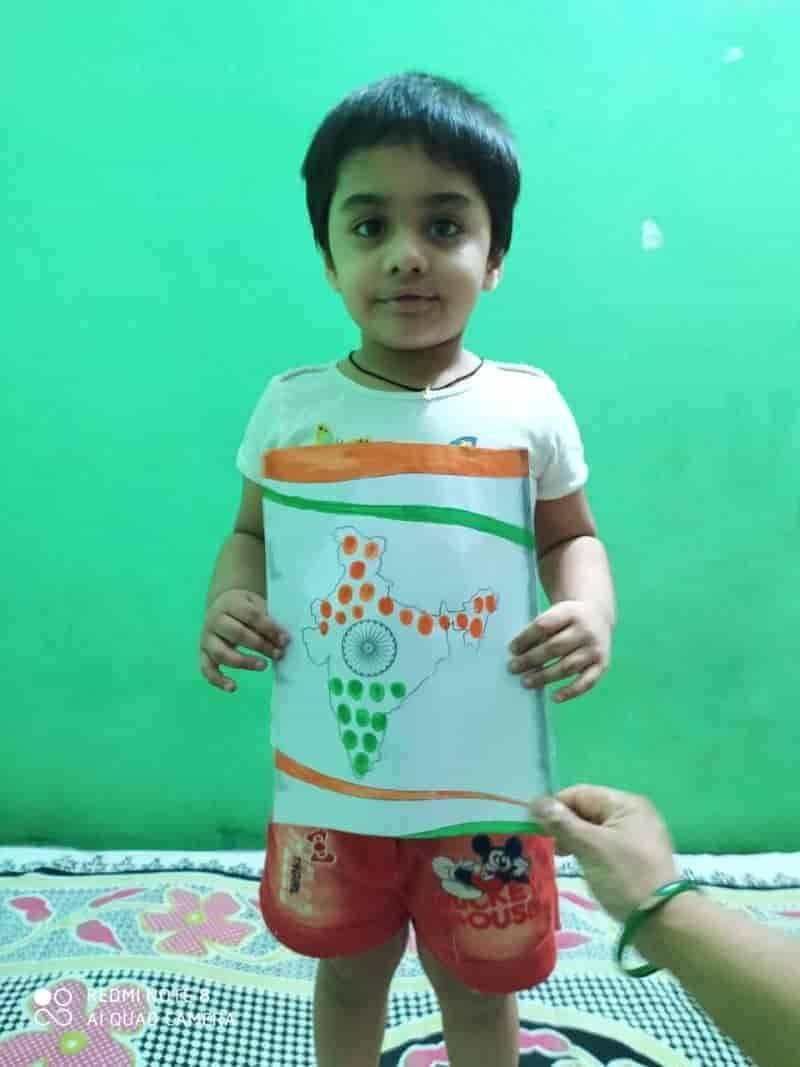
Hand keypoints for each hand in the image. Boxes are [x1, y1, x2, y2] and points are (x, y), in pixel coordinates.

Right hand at [199, 589, 289, 692]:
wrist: (222, 606)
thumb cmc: (244, 607)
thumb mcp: (256, 604)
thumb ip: (268, 620)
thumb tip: (283, 640)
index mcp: (230, 603)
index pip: (251, 615)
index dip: (269, 628)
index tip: (284, 639)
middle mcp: (214, 620)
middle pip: (237, 634)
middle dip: (260, 645)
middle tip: (278, 654)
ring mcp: (206, 638)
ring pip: (221, 653)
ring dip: (244, 662)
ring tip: (263, 665)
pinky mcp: (203, 653)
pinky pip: (207, 669)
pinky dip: (218, 680)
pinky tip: (233, 687)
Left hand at [508, 599, 611, 703]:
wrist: (599, 617)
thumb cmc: (568, 619)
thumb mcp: (556, 614)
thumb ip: (540, 630)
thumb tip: (518, 654)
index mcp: (570, 612)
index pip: (544, 625)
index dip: (526, 638)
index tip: (512, 649)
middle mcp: (586, 630)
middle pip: (554, 647)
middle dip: (531, 659)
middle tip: (513, 668)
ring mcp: (595, 649)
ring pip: (567, 666)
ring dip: (544, 676)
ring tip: (526, 682)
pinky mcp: (602, 665)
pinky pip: (586, 682)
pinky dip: (570, 692)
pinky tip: (554, 697)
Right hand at [531, 786, 680, 923]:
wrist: (662, 921)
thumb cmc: (624, 877)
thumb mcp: (590, 847)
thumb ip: (562, 823)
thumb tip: (536, 802)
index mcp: (625, 803)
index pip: (580, 794)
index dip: (555, 808)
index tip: (536, 829)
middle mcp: (633, 814)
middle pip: (587, 810)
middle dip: (566, 826)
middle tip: (552, 849)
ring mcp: (637, 836)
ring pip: (595, 830)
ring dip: (576, 841)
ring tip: (564, 859)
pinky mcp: (636, 858)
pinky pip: (605, 845)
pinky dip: (590, 852)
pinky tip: (583, 866)